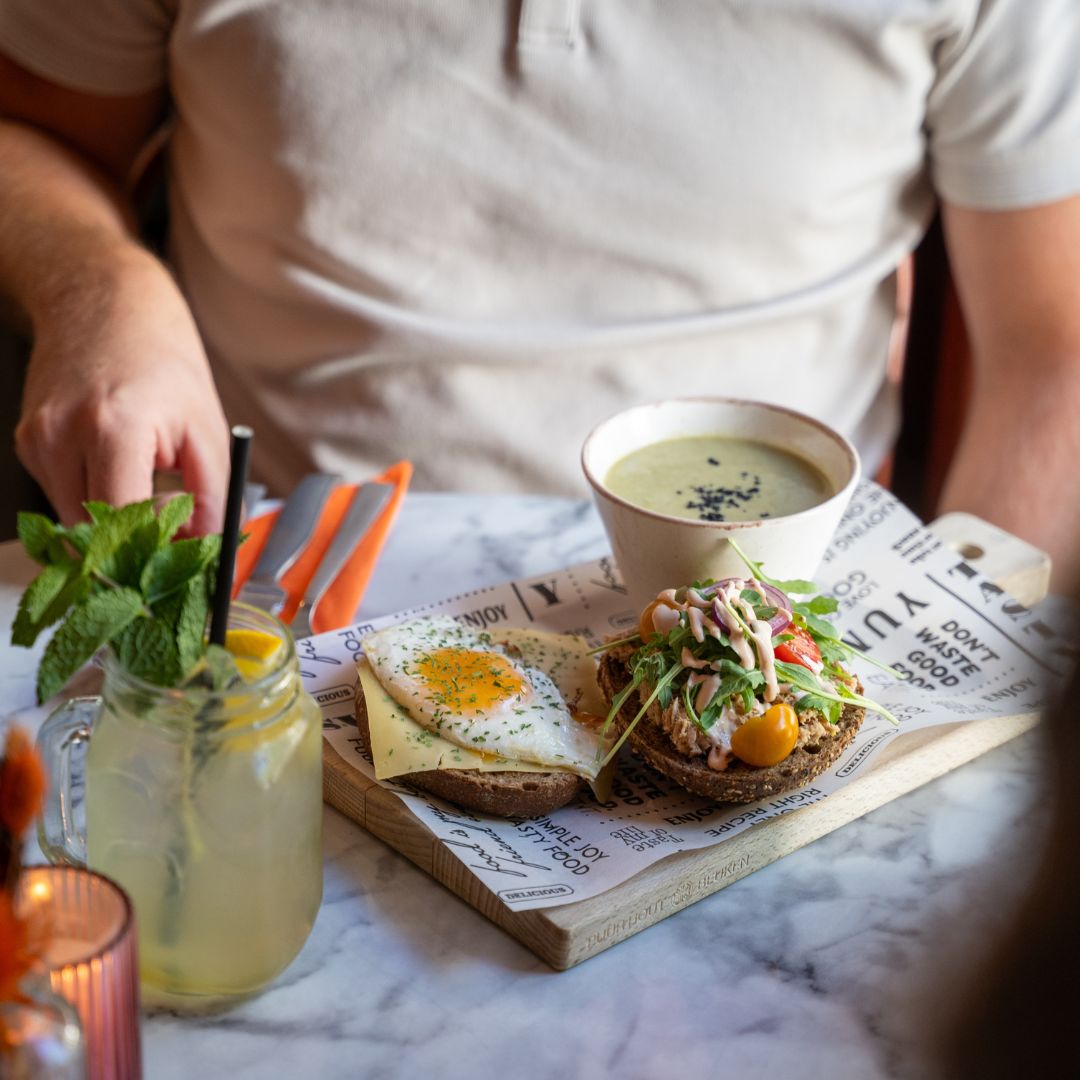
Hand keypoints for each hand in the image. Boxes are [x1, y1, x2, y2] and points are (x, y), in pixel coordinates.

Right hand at [14, 252, 229, 534]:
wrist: (103, 301)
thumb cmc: (162, 359)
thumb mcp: (208, 429)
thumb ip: (212, 497)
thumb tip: (208, 549)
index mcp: (113, 429)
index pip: (121, 524)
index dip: (152, 550)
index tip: (179, 558)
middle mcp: (62, 435)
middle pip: (94, 532)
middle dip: (137, 542)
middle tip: (173, 528)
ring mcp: (37, 440)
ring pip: (76, 520)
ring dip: (117, 520)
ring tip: (150, 482)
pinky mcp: (28, 444)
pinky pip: (64, 495)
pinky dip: (96, 497)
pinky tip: (120, 464)